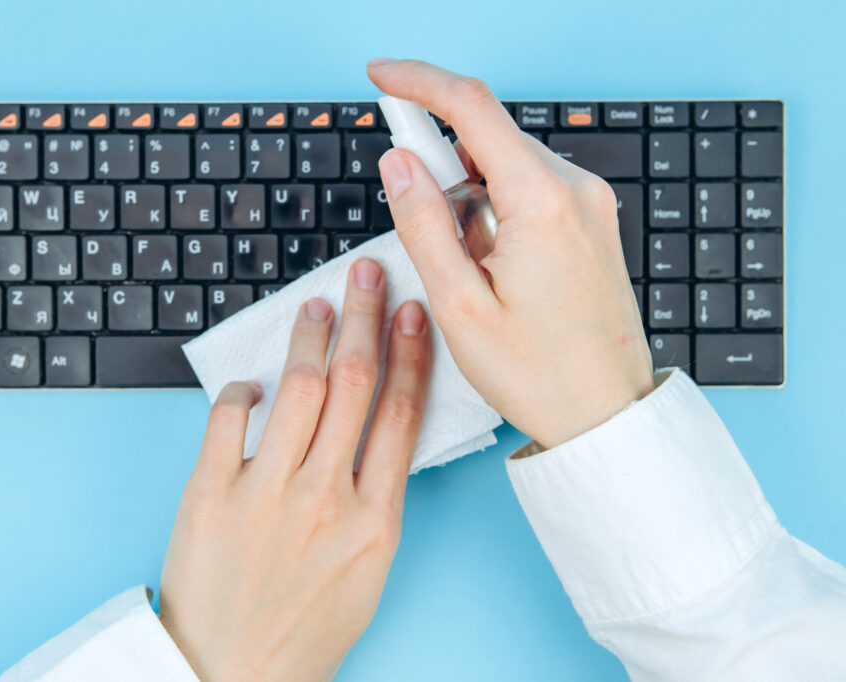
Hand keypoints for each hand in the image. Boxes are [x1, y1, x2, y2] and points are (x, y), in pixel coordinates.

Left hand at [159, 258, 431, 681]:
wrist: (233, 673)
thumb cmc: (303, 629)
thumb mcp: (368, 571)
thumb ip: (376, 499)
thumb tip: (374, 428)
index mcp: (374, 520)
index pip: (400, 413)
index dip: (408, 352)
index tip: (410, 313)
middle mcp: (324, 498)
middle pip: (352, 383)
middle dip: (363, 317)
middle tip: (365, 275)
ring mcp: (265, 494)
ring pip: (296, 388)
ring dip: (309, 337)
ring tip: (315, 307)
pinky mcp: (210, 495)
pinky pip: (228, 418)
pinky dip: (242, 389)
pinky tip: (252, 380)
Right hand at [369, 58, 654, 448]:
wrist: (606, 413)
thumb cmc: (537, 372)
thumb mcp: (459, 306)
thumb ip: (423, 223)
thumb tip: (399, 161)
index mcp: (542, 203)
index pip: (472, 108)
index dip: (419, 83)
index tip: (381, 78)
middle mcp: (576, 190)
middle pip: (489, 138)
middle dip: (442, 163)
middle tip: (417, 217)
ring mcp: (591, 205)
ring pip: (508, 167)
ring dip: (470, 197)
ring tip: (469, 271)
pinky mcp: (593, 223)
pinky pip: (532, 191)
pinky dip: (497, 211)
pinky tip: (493, 267)